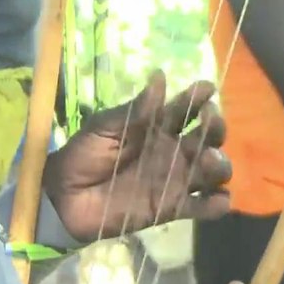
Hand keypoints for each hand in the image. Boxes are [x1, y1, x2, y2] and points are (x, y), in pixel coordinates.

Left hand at [44, 71, 231, 241]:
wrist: (65, 198)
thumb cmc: (83, 155)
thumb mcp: (104, 127)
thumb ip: (135, 109)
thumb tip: (160, 76)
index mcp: (156, 126)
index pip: (187, 108)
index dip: (200, 96)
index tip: (206, 89)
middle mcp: (172, 150)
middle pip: (209, 136)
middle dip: (216, 128)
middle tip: (209, 122)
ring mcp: (175, 179)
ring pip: (214, 169)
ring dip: (219, 164)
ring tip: (206, 161)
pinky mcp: (173, 207)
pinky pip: (204, 207)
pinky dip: (218, 204)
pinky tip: (216, 199)